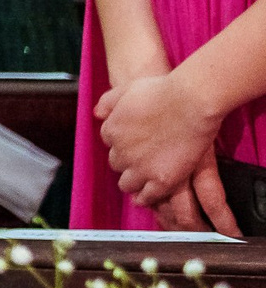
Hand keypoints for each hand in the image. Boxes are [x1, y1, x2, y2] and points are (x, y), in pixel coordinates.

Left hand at [98, 72, 236, 228]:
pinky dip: (146, 198)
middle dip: (127, 162)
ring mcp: (141, 168)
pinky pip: (147, 197)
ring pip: (127, 184)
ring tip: (145, 180)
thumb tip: (97, 114)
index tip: (135, 143)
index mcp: (111, 130)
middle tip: (143, 160)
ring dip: (134, 181)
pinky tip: (150, 196)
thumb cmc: (162, 91)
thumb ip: (108, 102)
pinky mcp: (162, 181)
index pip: (110, 143)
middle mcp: (121, 152)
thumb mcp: (127, 89)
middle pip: (117, 164)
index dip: (123, 144)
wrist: (190, 102)